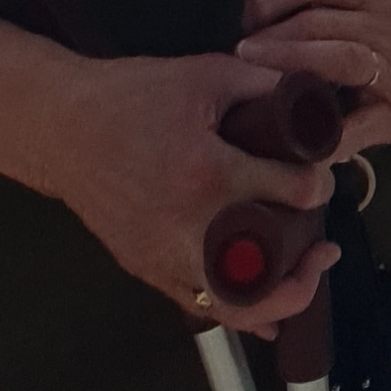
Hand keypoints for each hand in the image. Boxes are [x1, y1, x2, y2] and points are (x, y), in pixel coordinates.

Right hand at [39, 50, 336, 326]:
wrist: (65, 129)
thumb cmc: (133, 97)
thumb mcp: (204, 74)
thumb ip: (261, 82)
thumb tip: (308, 92)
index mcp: (209, 173)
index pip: (288, 192)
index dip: (318, 186)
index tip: (324, 179)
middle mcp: (189, 226)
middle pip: (266, 270)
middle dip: (306, 264)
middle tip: (325, 248)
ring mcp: (165, 256)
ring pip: (234, 305)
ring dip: (276, 301)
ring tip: (302, 281)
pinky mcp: (147, 269)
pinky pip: (200, 307)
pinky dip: (236, 316)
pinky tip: (265, 315)